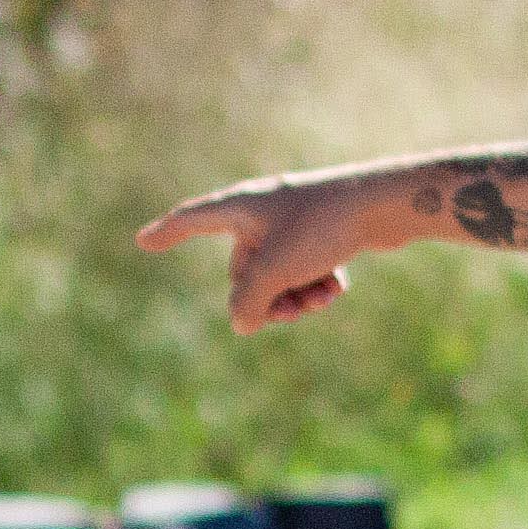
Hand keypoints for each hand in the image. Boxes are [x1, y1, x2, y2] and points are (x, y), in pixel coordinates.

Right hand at [138, 168, 397, 332]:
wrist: (384, 204)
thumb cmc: (321, 227)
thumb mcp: (274, 270)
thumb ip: (248, 302)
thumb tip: (243, 324)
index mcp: (240, 207)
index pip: (192, 219)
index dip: (167, 233)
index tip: (143, 242)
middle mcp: (263, 210)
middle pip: (243, 269)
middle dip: (264, 296)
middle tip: (290, 310)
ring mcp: (294, 221)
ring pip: (277, 275)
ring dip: (294, 297)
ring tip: (319, 299)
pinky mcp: (322, 232)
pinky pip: (304, 269)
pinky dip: (315, 284)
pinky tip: (337, 288)